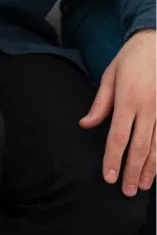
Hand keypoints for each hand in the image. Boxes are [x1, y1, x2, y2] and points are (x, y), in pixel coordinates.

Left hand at [80, 28, 155, 195]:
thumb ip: (100, 103)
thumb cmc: (131, 59)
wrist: (156, 43)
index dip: (113, 159)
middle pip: (140, 147)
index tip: (109, 177)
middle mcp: (148, 108)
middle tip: (127, 191)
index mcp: (128, 99)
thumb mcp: (109, 76)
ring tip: (142, 187)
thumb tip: (85, 124)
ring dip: (150, 169)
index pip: (118, 136)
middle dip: (132, 171)